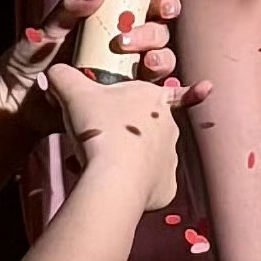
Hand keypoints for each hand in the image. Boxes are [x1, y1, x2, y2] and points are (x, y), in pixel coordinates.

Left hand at [0, 0, 186, 140]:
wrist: (17, 106)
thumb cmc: (29, 61)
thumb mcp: (46, 30)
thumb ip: (67, 10)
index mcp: (108, 23)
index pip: (145, 6)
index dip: (160, 3)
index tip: (160, 6)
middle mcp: (123, 48)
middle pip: (157, 34)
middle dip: (153, 34)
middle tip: (129, 43)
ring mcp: (126, 77)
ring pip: (161, 63)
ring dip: (162, 60)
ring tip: (146, 65)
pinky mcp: (129, 104)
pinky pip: (164, 100)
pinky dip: (187, 95)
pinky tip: (200, 91)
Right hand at [45, 53, 208, 212]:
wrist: (115, 177)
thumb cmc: (101, 128)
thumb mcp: (74, 94)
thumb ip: (64, 77)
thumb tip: (53, 71)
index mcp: (154, 101)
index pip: (175, 92)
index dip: (190, 91)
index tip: (207, 88)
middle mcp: (169, 128)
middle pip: (149, 128)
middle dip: (127, 133)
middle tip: (101, 139)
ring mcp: (170, 160)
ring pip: (148, 158)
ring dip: (127, 161)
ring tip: (100, 165)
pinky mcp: (165, 189)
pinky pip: (149, 187)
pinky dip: (133, 187)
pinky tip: (110, 185)